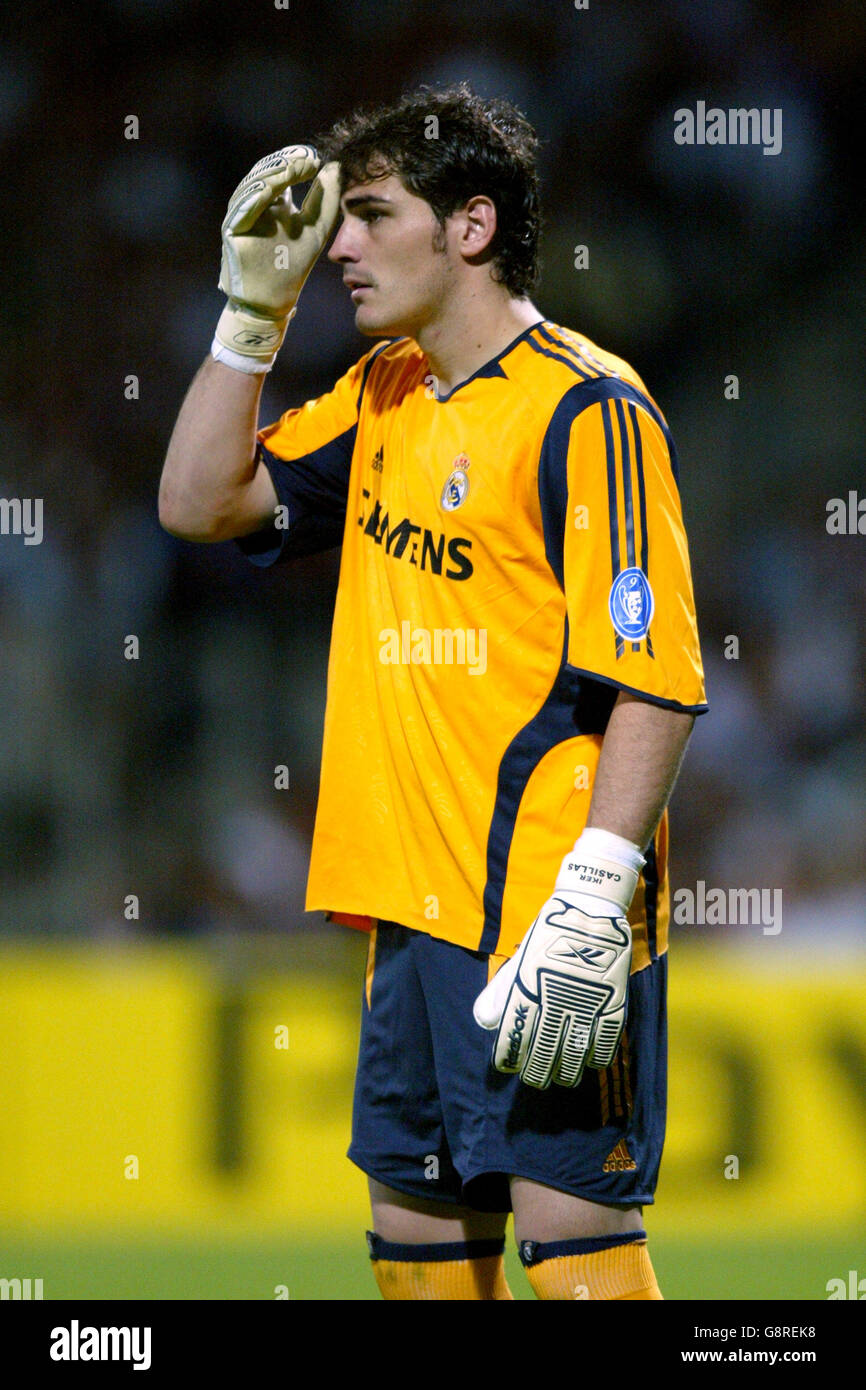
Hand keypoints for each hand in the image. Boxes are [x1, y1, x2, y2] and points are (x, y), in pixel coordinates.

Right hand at [214, 145, 340, 365]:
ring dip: (272, 175)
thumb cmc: (291, 269)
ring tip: (293, 166)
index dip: (297, 163)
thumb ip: (324, 202)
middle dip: (285, 163)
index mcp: (273, 203)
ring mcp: (240, 216)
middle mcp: (255, 205)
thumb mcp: (315, 230)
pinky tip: (270, 187)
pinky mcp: (231, 231)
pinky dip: (253, 197)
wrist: (272, 302)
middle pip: (266, 173)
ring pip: (253, 186)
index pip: (282, 173)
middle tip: (307, 157)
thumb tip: (336, 168)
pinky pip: (240, 209)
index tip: (317, 157)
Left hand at [473, 835, 641, 1088]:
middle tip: (534, 1079)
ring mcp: (587, 1000)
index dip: (508, 1057)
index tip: (505, 1066)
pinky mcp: (612, 999)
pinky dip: (596, 1056)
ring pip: (574, 1052)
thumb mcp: (520, 958)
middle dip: (536, 1072)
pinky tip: (589, 1061)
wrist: (590, 907)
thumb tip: (483, 1021)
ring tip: (561, 1078)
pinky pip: (606, 1040)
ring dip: (566, 1072)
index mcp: (529, 986)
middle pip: (544, 1051)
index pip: (514, 1035)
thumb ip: (501, 991)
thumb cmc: (549, 933)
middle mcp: (556, 998)